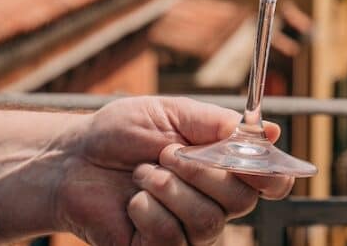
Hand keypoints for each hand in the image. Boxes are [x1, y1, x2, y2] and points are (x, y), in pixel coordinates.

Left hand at [54, 97, 293, 245]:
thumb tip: (269, 131)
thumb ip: (216, 123)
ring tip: (142, 174)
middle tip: (167, 154)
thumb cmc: (121, 133)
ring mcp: (190, 230)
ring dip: (169, 190)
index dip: (274, 174)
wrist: (72, 161)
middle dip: (204, 172)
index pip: (272, 182)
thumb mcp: (170, 113)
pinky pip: (173, 239)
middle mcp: (215, 202)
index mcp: (225, 166)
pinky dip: (148, 212)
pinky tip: (133, 202)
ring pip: (209, 221)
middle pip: (243, 200)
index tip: (260, 160)